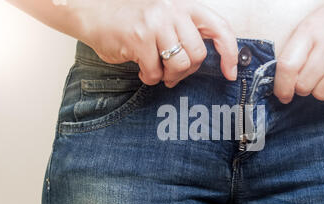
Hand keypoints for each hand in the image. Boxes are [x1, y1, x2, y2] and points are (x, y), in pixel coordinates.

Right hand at [78, 0, 237, 86]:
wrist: (93, 12)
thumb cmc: (131, 19)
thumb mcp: (164, 19)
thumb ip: (185, 33)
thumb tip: (202, 61)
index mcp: (184, 6)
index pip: (219, 28)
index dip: (230, 52)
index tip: (230, 71)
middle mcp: (173, 11)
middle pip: (197, 54)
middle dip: (186, 72)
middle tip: (173, 74)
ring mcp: (156, 23)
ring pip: (179, 65)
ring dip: (169, 76)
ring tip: (157, 72)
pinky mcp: (139, 38)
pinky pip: (155, 71)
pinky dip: (150, 77)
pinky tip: (142, 70)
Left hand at [274, 0, 323, 102]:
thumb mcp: (305, 28)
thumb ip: (291, 53)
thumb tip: (281, 85)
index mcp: (310, 32)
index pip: (288, 66)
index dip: (281, 86)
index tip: (281, 94)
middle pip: (304, 84)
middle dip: (299, 88)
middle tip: (303, 80)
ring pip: (322, 93)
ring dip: (316, 91)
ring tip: (319, 79)